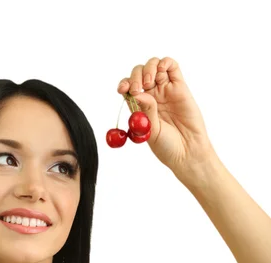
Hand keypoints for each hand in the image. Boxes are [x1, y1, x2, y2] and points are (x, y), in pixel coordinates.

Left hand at [117, 57, 216, 174]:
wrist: (187, 151)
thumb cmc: (167, 146)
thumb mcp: (151, 131)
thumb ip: (146, 111)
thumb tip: (138, 93)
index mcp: (140, 106)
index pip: (128, 88)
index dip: (124, 84)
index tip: (123, 89)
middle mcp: (152, 96)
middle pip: (139, 74)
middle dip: (135, 76)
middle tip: (138, 89)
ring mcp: (166, 90)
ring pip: (154, 66)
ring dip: (148, 68)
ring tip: (149, 83)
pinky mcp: (180, 86)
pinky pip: (172, 66)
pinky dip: (164, 62)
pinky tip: (161, 70)